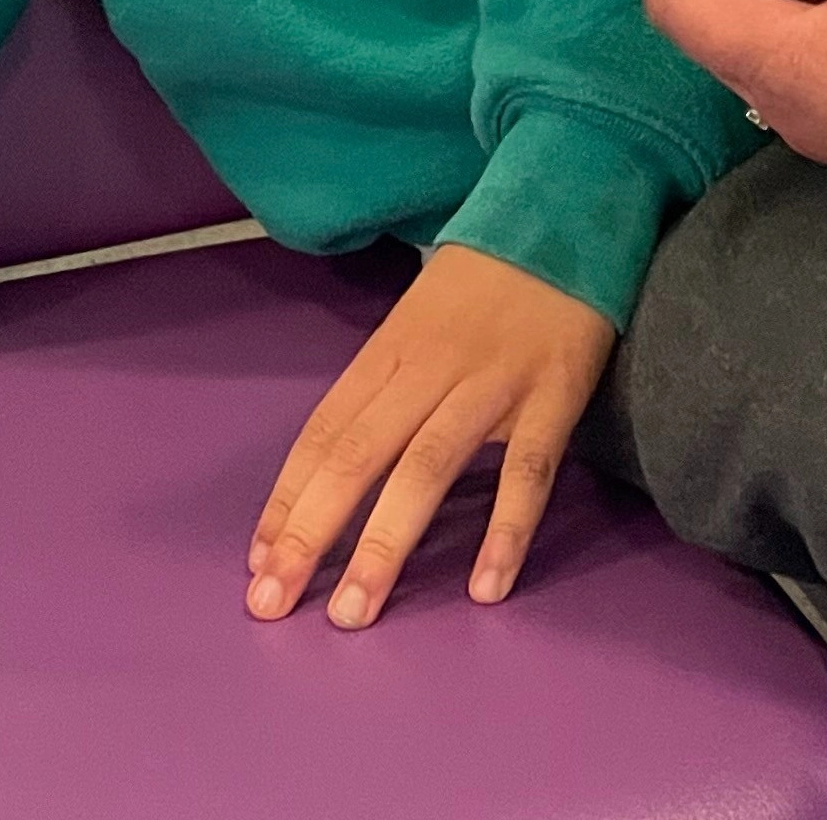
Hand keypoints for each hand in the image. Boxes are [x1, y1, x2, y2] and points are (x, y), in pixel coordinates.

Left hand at [247, 243, 614, 627]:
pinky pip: (528, 470)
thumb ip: (381, 388)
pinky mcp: (555, 394)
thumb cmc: (483, 284)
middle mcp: (431, 367)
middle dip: (311, 533)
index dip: (288, 499)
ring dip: (385, 544)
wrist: (567, 213)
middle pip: (359, 455)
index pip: (325, 432)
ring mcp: (494, 382)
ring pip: (427, 468)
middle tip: (274, 602)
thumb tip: (330, 471)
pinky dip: (505, 530)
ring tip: (353, 613)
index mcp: (390, 349)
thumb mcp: (415, 319)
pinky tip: (485, 587)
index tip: (258, 563)